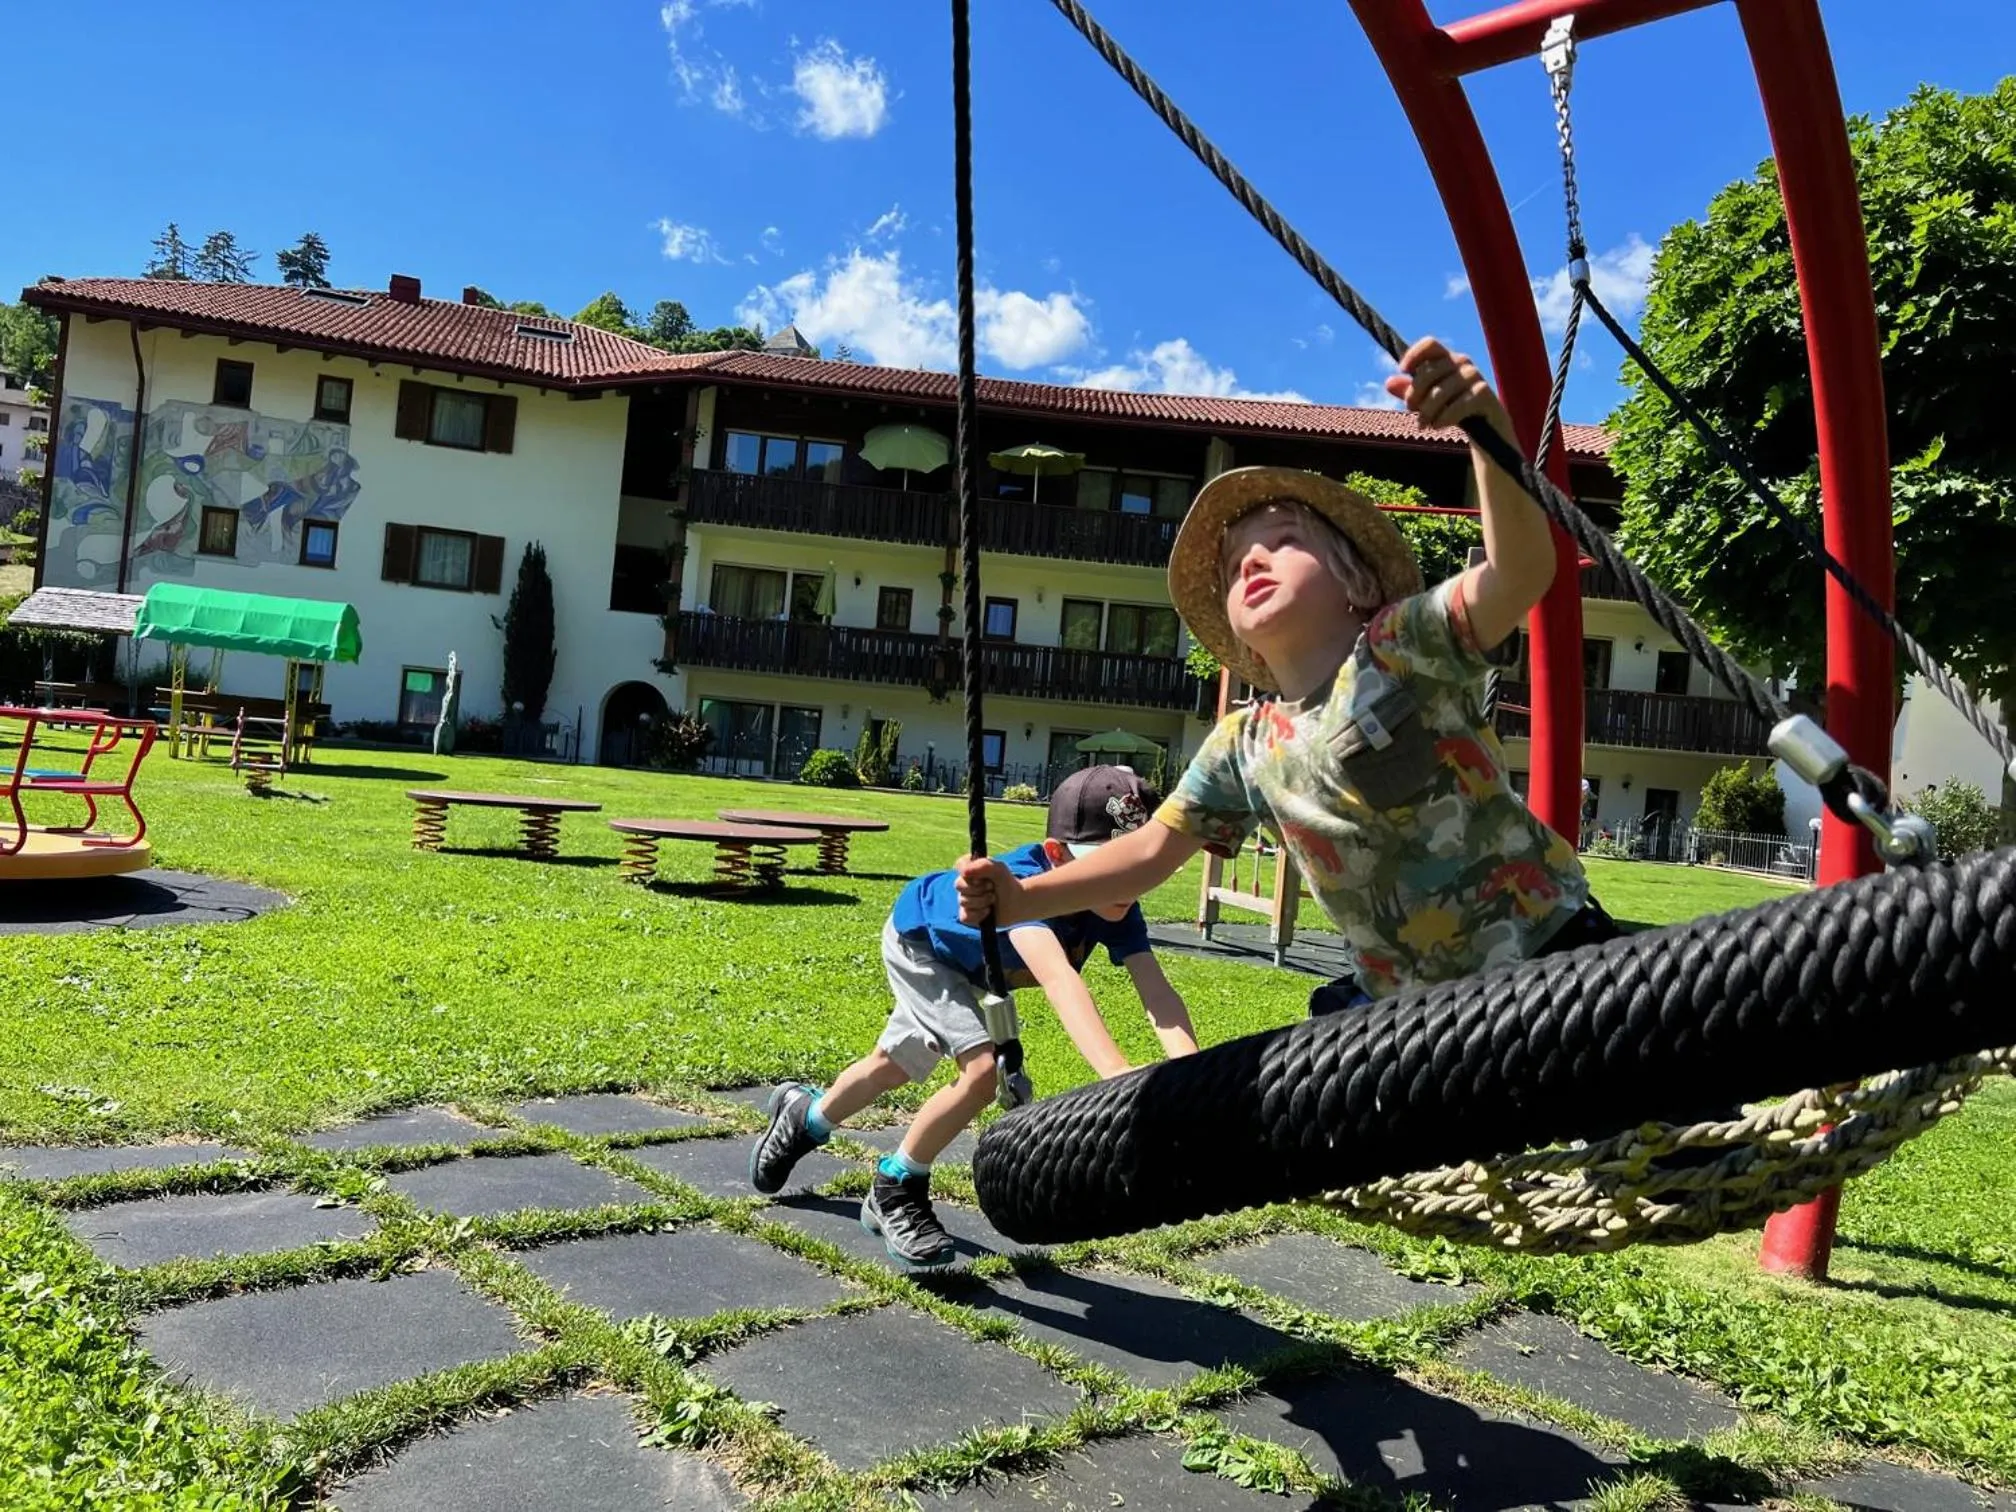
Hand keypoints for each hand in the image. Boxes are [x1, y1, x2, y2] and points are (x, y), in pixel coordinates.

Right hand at [954, 854, 1028, 925]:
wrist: (1017, 904)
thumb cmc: (1007, 883)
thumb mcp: (999, 870)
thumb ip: (983, 865)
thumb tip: (964, 872)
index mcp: (971, 869)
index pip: (960, 866)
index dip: (969, 872)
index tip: (982, 876)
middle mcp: (965, 884)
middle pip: (959, 885)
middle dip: (978, 888)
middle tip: (992, 888)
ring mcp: (965, 899)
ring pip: (963, 901)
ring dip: (982, 901)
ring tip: (993, 899)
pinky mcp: (967, 915)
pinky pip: (964, 916)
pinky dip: (978, 914)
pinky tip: (988, 911)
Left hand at [1385, 337, 1513, 442]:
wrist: (1488, 432)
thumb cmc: (1454, 412)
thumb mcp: (1428, 402)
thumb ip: (1410, 392)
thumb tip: (1389, 383)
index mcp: (1448, 360)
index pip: (1430, 345)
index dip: (1413, 354)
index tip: (1402, 369)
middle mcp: (1463, 363)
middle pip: (1428, 372)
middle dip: (1414, 394)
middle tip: (1411, 410)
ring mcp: (1475, 377)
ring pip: (1440, 392)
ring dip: (1427, 412)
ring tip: (1423, 425)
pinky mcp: (1485, 394)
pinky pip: (1456, 405)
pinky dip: (1443, 418)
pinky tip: (1437, 426)